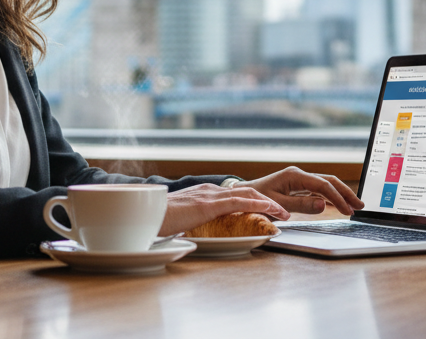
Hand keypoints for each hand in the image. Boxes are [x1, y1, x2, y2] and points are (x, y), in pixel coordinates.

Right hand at [159, 183, 288, 235]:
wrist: (142, 215)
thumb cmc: (156, 221)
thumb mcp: (180, 222)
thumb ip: (193, 224)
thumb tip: (197, 235)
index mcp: (203, 194)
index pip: (235, 195)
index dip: (254, 201)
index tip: (268, 211)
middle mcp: (209, 190)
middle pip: (246, 192)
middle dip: (267, 201)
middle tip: (283, 212)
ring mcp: (208, 195)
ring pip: (247, 195)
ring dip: (269, 204)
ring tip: (283, 214)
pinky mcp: (208, 204)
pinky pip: (238, 202)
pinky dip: (258, 205)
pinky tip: (270, 210)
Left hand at [234, 167, 363, 215]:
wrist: (242, 196)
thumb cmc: (256, 200)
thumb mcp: (277, 205)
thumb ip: (300, 205)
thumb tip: (323, 205)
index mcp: (294, 176)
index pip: (323, 186)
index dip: (337, 198)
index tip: (348, 211)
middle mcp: (299, 175)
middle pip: (329, 181)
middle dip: (345, 193)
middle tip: (360, 206)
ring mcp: (299, 180)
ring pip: (326, 185)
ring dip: (340, 195)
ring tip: (354, 206)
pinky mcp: (298, 187)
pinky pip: (319, 191)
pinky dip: (331, 198)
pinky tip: (339, 205)